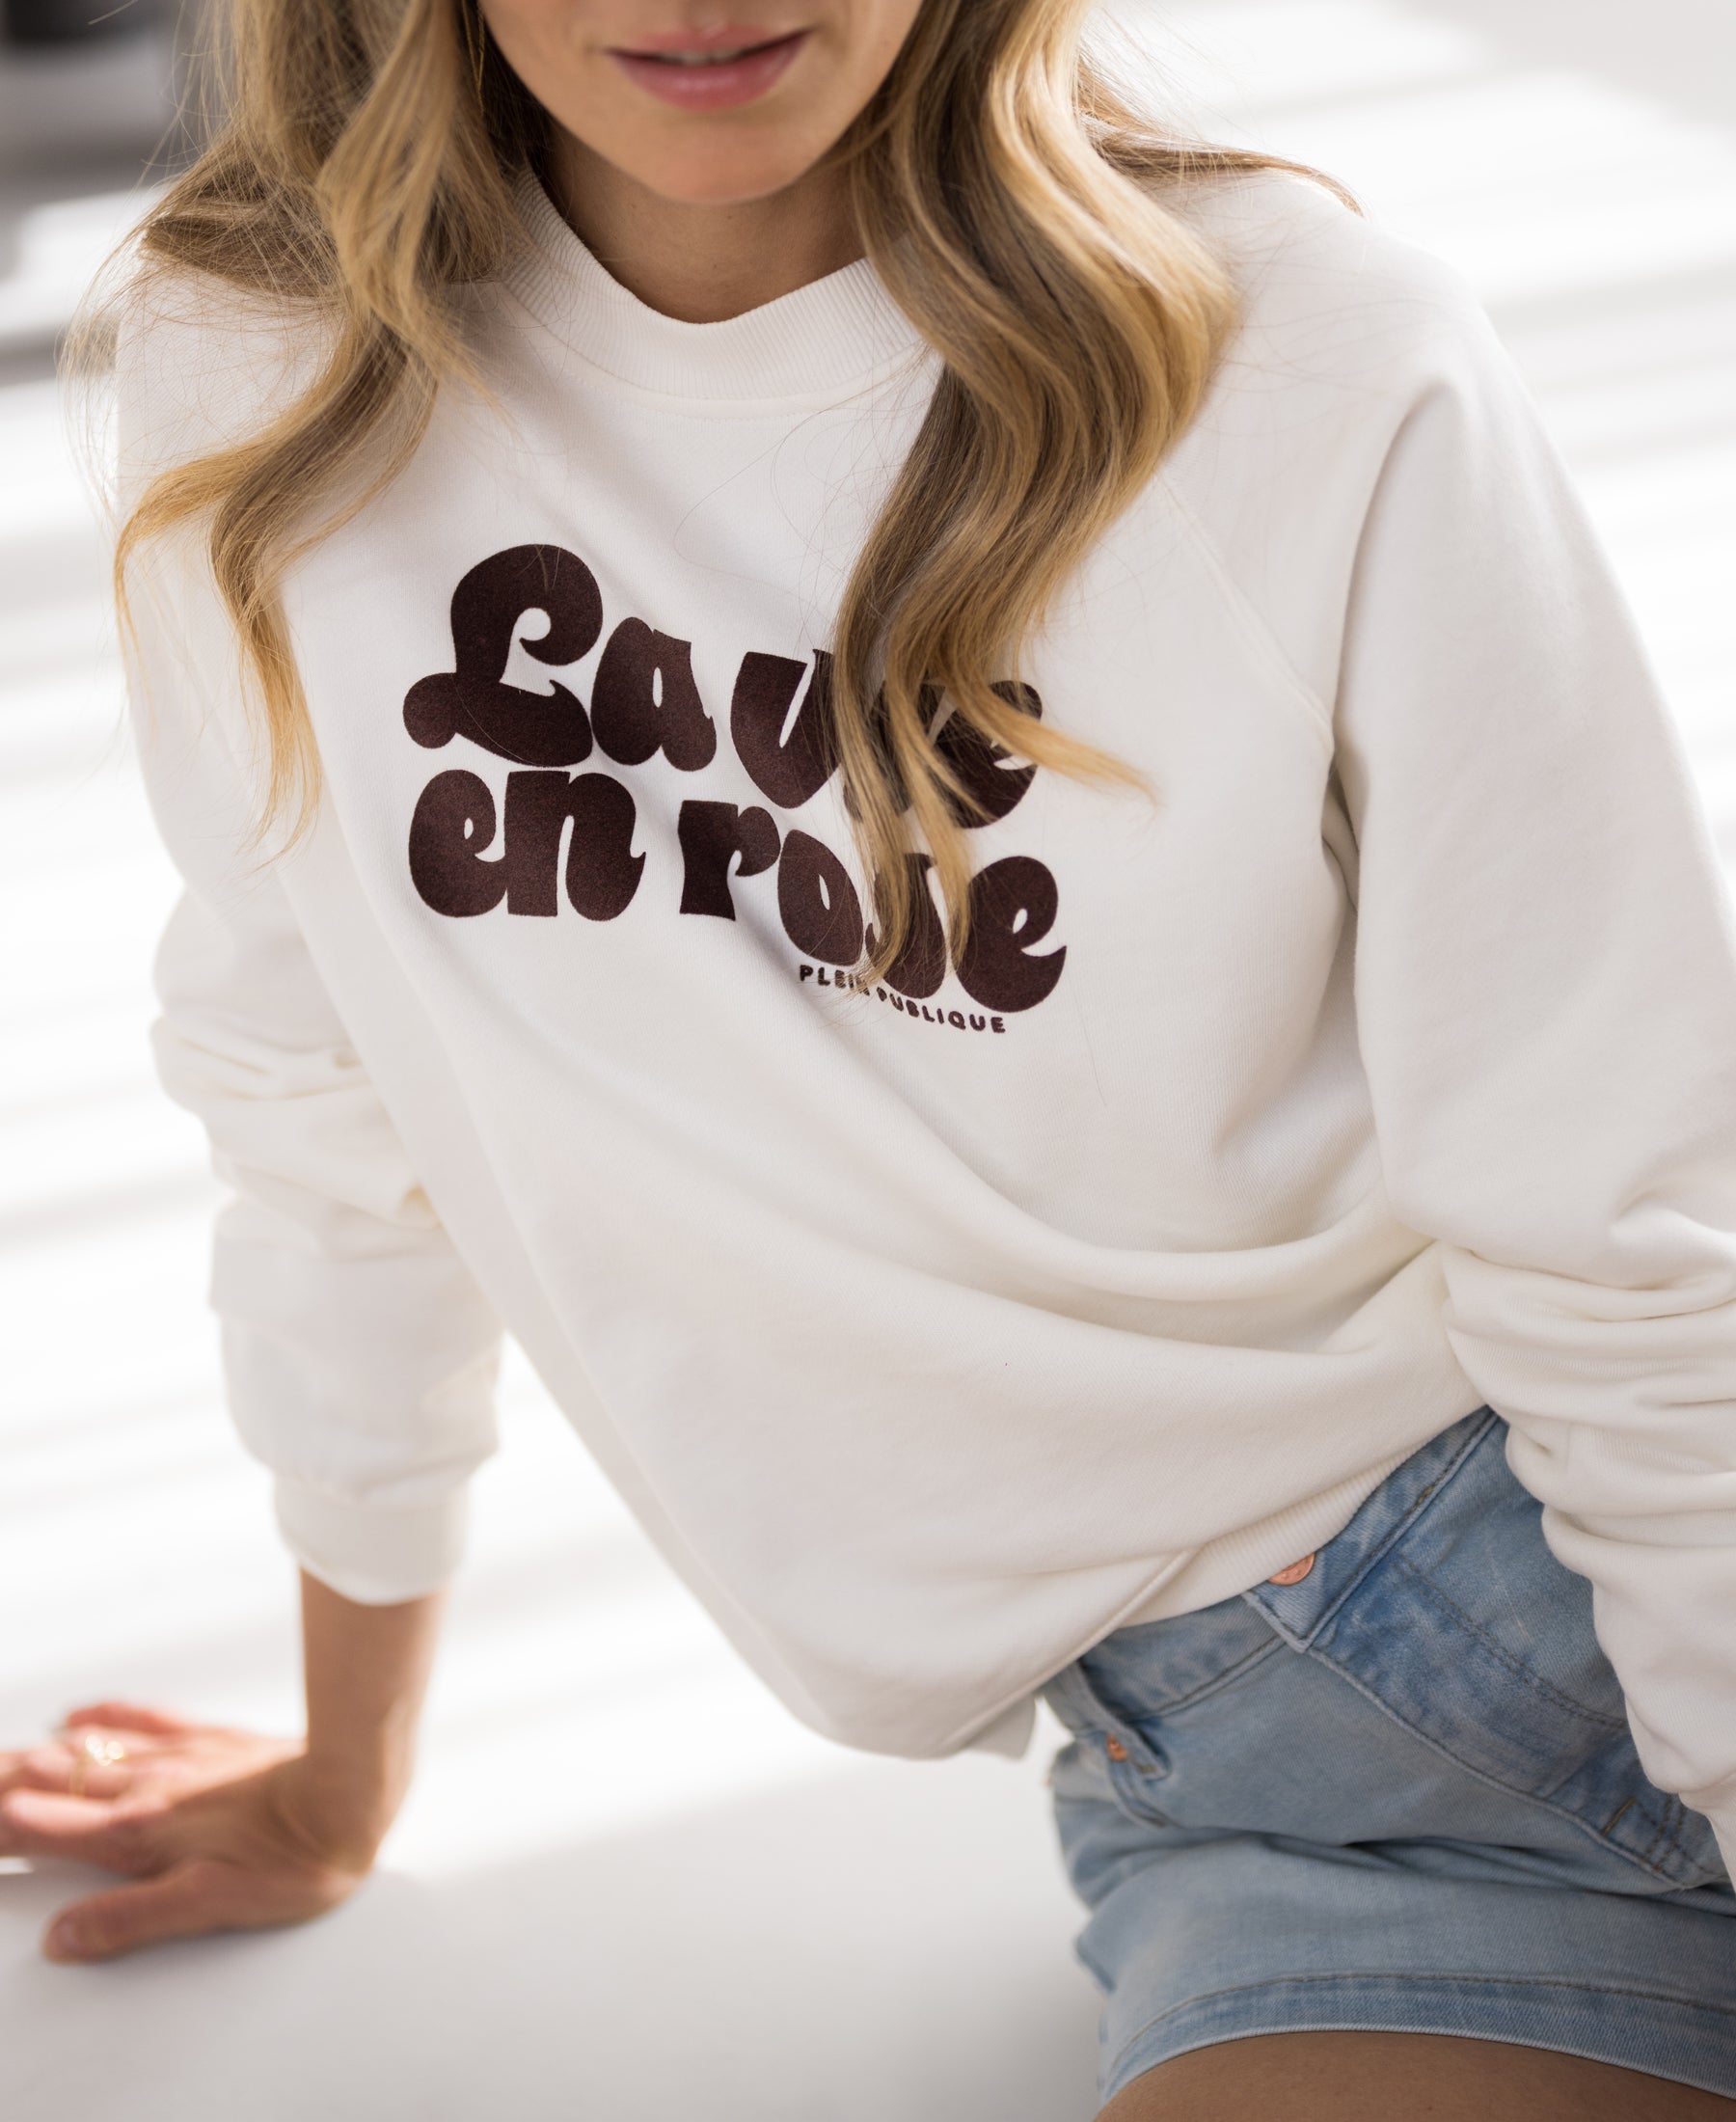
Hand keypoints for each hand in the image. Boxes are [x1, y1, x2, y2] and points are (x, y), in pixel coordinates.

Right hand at [0, 1701, 387, 1962]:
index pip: (32, 1827)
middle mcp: (141, 1787)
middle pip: (43, 1778)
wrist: (349, 1792)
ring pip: (82, 1748)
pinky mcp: (207, 1738)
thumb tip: (58, 1939)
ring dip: (29, 1754)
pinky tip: (75, 1715)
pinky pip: (140, 1717)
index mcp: (133, 1833)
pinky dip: (100, 1716)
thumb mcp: (207, 1905)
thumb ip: (128, 1920)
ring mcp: (173, 1757)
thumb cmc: (288, 1856)